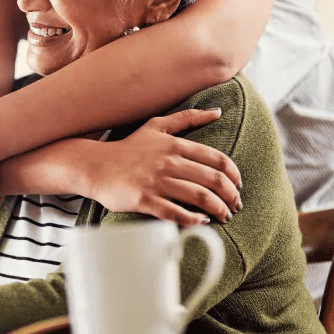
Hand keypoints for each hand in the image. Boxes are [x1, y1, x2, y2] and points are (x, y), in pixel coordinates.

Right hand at [87, 108, 242, 226]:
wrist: (95, 166)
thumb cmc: (128, 148)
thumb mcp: (156, 126)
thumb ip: (188, 118)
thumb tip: (218, 111)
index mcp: (174, 145)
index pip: (217, 160)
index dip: (234, 175)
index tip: (238, 186)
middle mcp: (168, 162)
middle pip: (213, 181)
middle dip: (231, 196)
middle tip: (235, 206)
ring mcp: (156, 182)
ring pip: (199, 197)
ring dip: (218, 210)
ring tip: (224, 216)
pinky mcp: (145, 200)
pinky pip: (177, 213)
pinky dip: (194, 220)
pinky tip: (200, 221)